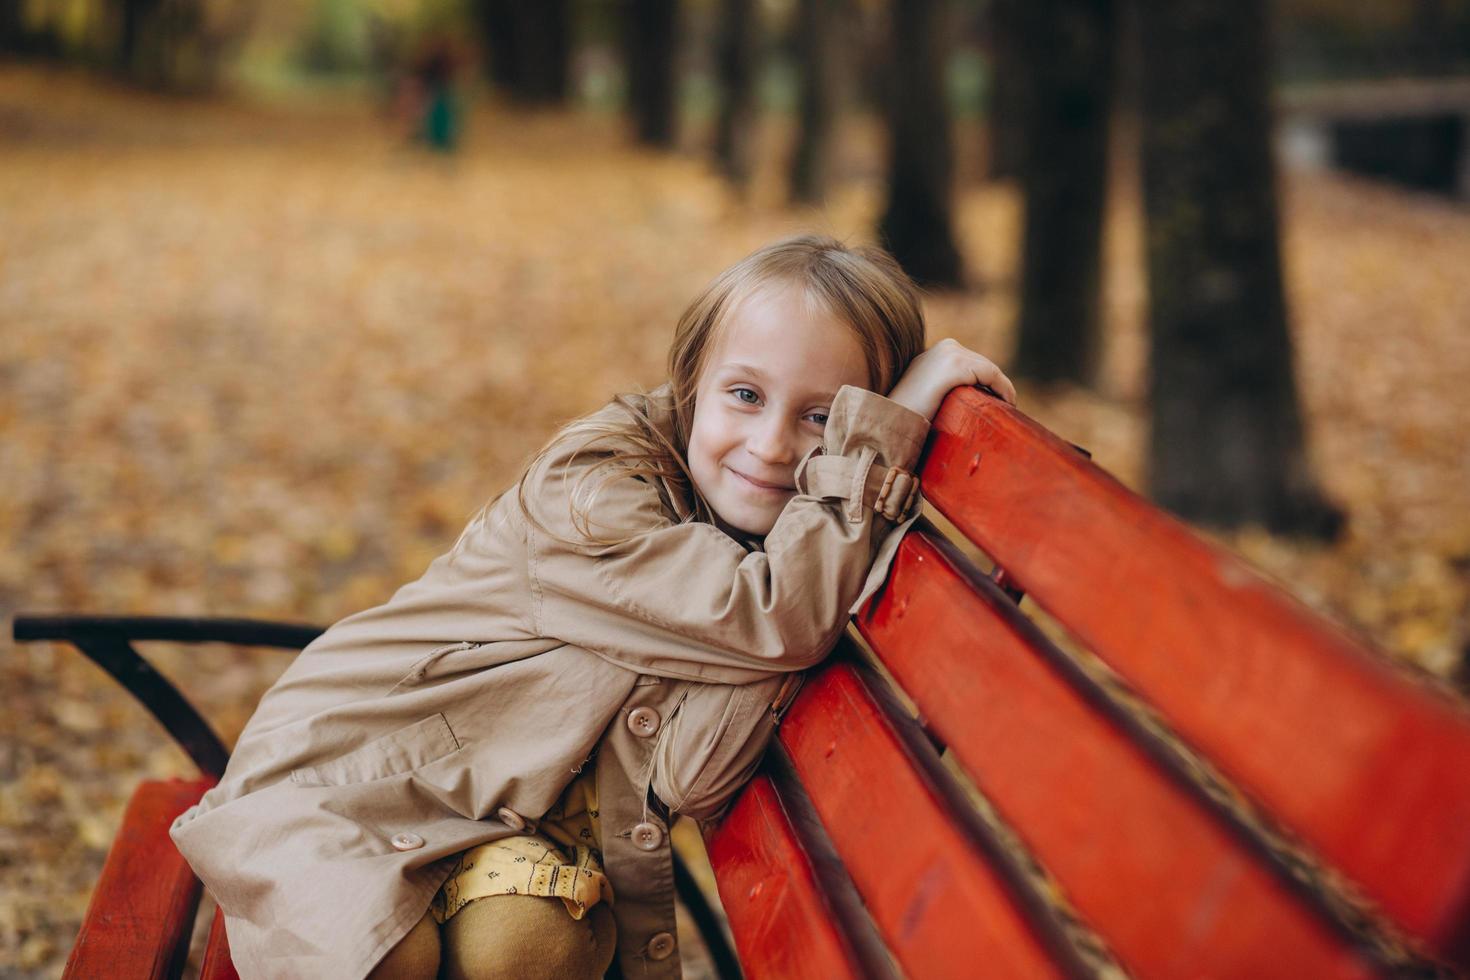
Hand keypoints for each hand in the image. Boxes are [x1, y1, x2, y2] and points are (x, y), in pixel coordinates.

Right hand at [886, 339, 1016, 421]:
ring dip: (1001, 388)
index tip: (994, 403)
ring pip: (989, 370)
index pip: (971, 365)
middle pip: (982, 366)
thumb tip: (961, 400)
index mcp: (935, 353)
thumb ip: (940, 389)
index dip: (987, 384)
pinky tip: (1008, 403)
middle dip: (994, 385)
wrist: (889, 424)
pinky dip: (1003, 389)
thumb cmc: (906, 419)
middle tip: (1004, 408)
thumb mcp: (925, 395)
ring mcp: (949, 353)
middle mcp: (943, 347)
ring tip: (1006, 408)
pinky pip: (991, 375)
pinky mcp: (955, 365)